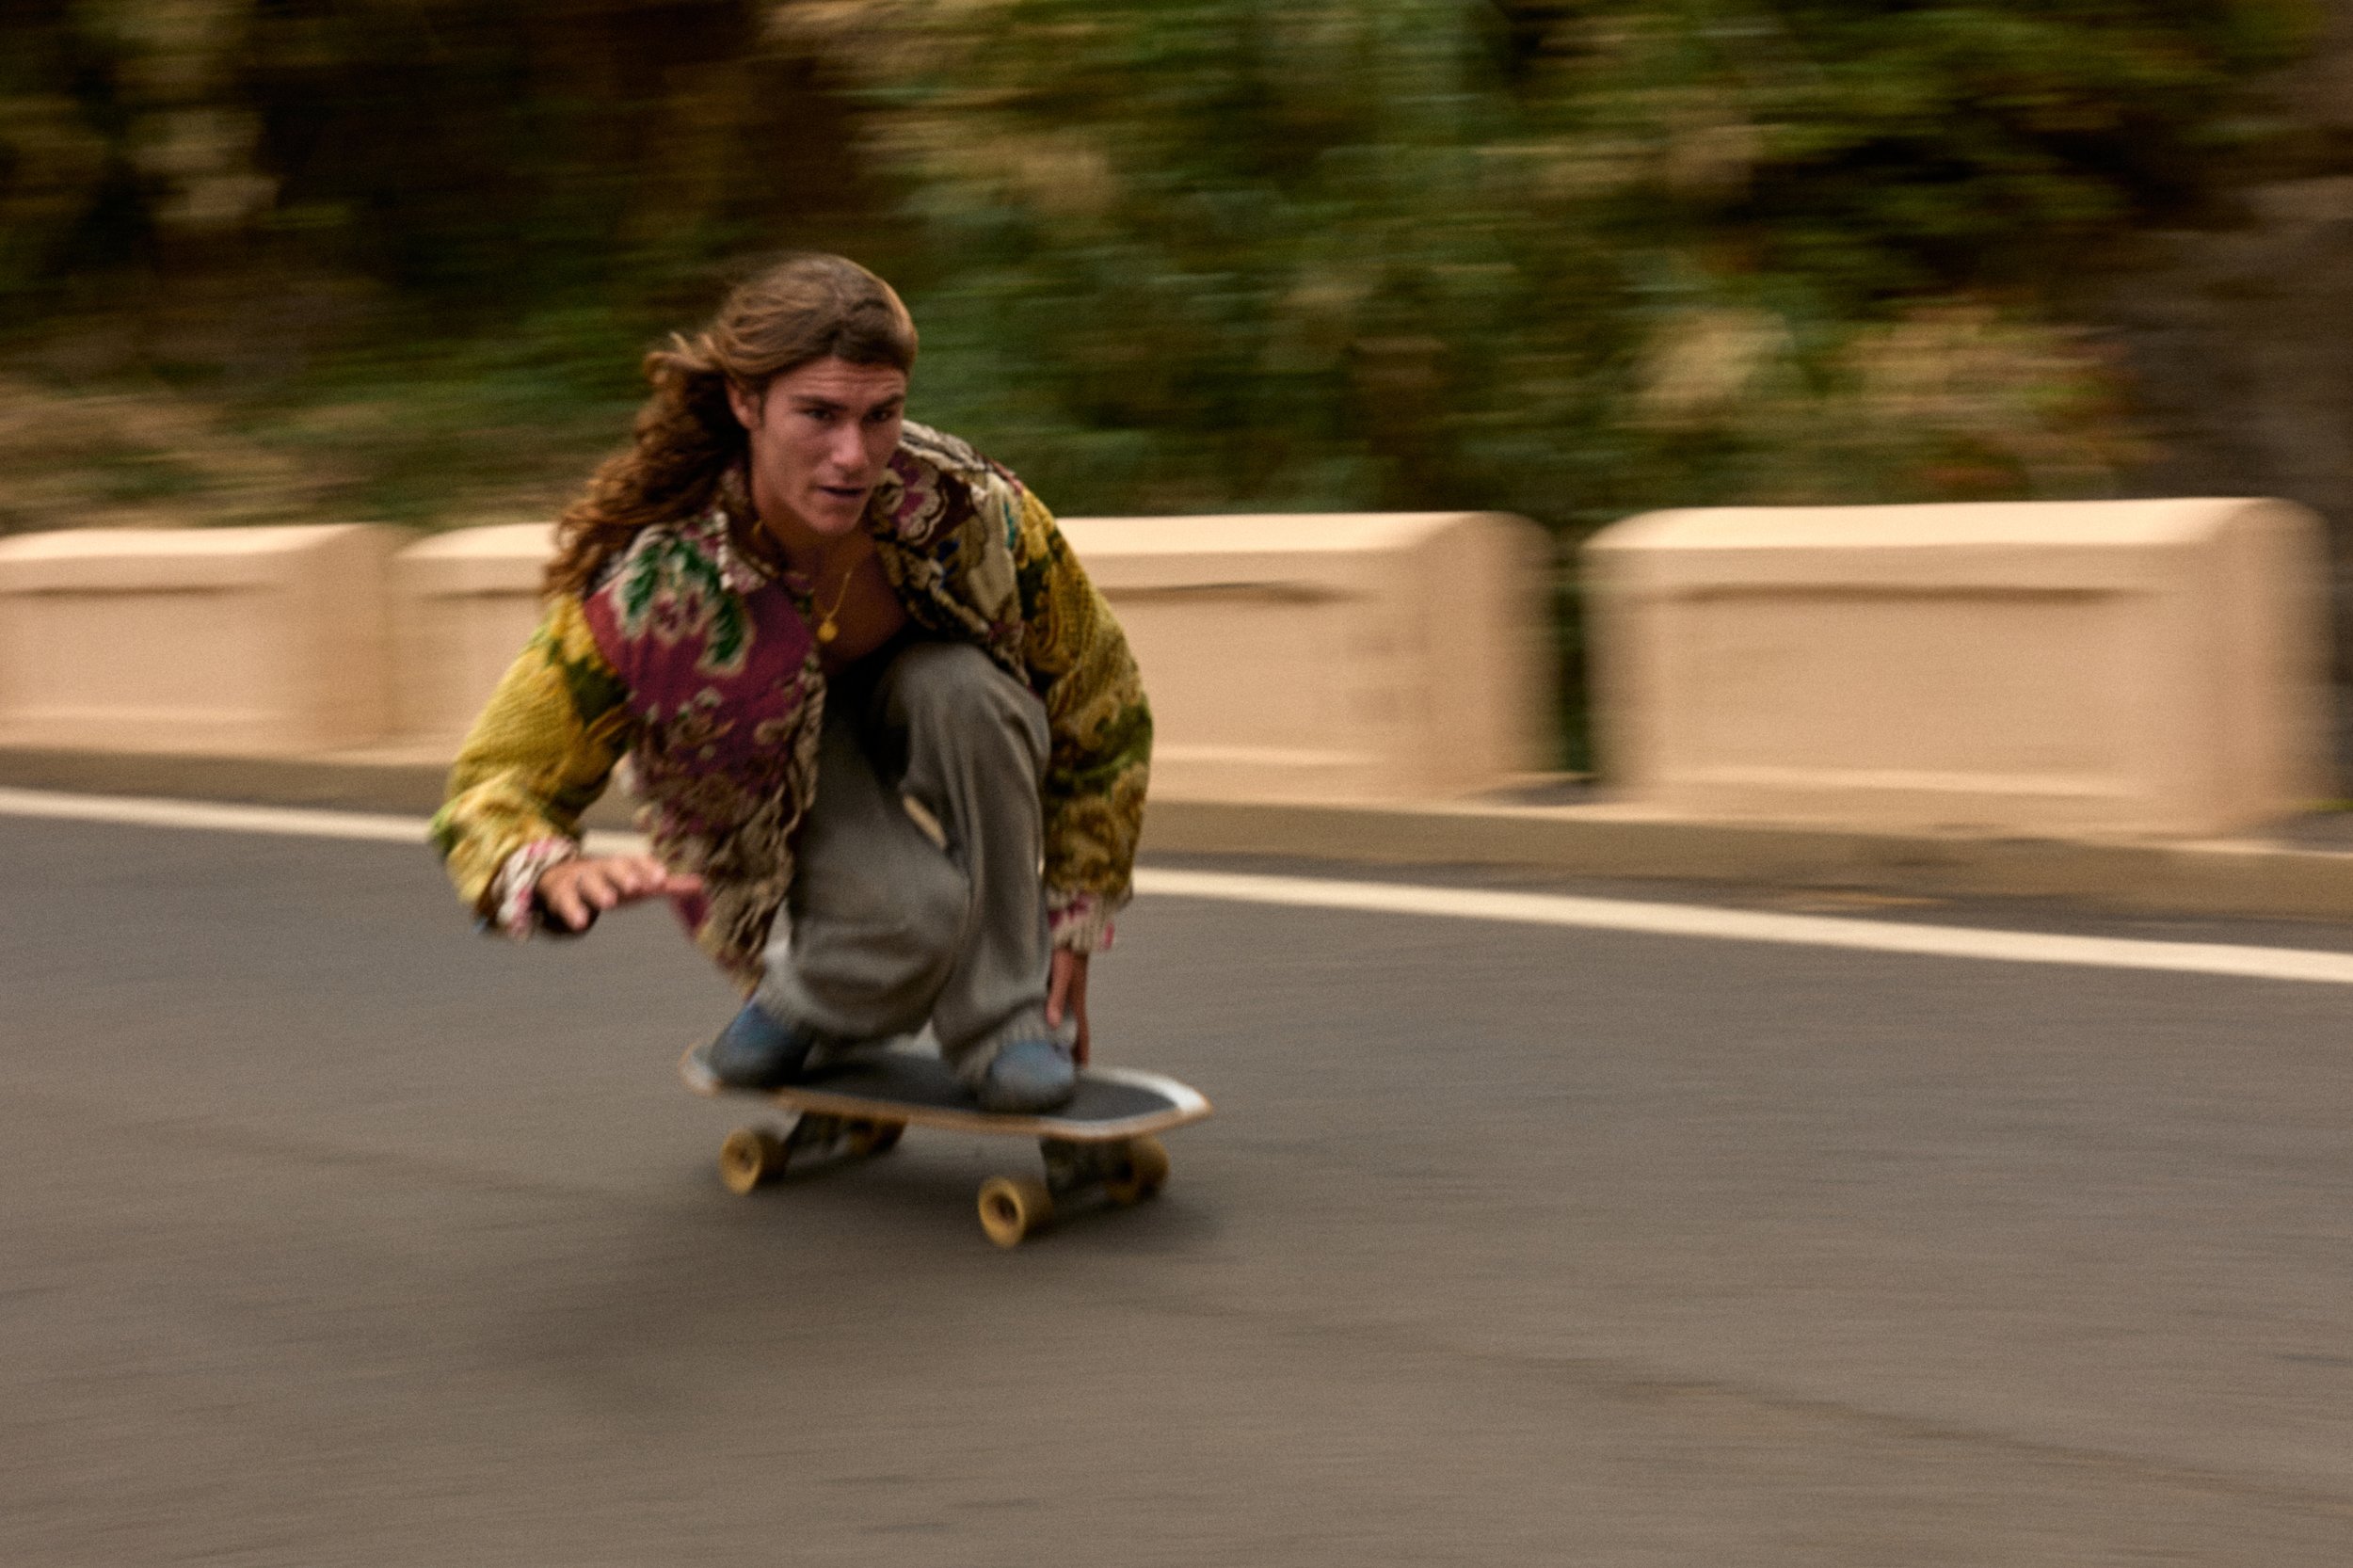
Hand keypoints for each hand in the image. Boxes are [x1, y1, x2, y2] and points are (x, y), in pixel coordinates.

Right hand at [536, 854, 703, 932]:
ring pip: (588, 882)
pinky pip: (565, 901)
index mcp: (623, 865)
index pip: (637, 862)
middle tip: (636, 887)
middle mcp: (602, 868)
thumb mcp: (637, 883)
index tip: (662, 879)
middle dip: (624, 875)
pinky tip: (580, 923)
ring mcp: (580, 880)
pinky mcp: (562, 895)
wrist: (564, 875)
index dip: (648, 869)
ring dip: (599, 891)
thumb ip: (667, 886)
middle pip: (613, 867)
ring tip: (609, 902)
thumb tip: (700, 884)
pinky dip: (572, 911)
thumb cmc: (611, 882)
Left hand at [1046, 948, 1090, 1065]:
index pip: (1082, 1032)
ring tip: (1053, 1049)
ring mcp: (1067, 991)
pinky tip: (1043, 1021)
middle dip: (1071, 1048)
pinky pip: (1057, 1007)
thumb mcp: (1061, 974)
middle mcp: (1073, 999)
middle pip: (1074, 1029)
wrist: (1069, 928)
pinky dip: (1053, 1019)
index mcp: (1077, 1000)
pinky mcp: (1058, 982)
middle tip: (1064, 1067)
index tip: (1082, 1069)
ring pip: (1065, 1019)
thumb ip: (1056, 997)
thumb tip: (1052, 1023)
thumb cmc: (1066, 950)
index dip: (1082, 1051)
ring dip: (1062, 1034)